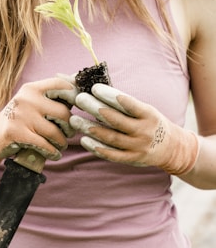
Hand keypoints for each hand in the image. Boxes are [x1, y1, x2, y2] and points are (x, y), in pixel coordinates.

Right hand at [0, 78, 74, 167]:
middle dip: (70, 126)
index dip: (75, 95)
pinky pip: (45, 145)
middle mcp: (26, 99)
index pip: (61, 85)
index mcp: (32, 88)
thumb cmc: (19, 119)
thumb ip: (52, 97)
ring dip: (62, 142)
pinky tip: (55, 154)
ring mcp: (20, 116)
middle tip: (69, 133)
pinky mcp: (16, 133)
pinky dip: (53, 152)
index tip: (81, 106)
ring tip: (61, 145)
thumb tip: (80, 85)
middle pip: (63, 113)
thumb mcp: (31, 102)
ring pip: (55, 132)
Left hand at [70, 84, 199, 175]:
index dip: (110, 95)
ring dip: (90, 128)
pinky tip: (84, 140)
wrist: (172, 148)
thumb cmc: (151, 122)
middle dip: (95, 108)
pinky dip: (97, 147)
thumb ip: (125, 104)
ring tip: (74, 120)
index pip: (128, 103)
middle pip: (116, 120)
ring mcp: (138, 147)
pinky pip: (112, 154)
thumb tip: (98, 92)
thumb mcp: (145, 110)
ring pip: (111, 137)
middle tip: (79, 99)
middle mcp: (144, 131)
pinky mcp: (132, 159)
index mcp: (148, 114)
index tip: (94, 88)